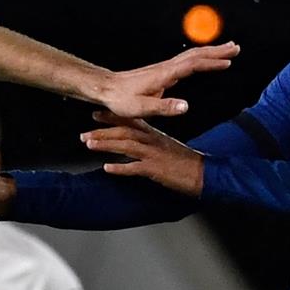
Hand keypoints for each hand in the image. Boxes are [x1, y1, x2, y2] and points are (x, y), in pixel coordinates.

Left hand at [81, 111, 205, 195]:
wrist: (206, 174)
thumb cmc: (187, 163)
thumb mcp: (168, 148)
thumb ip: (152, 144)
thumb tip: (138, 143)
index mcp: (155, 136)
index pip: (131, 122)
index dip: (112, 118)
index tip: (96, 115)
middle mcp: (153, 142)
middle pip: (124, 132)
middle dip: (102, 132)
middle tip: (84, 134)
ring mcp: (154, 155)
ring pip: (126, 146)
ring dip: (106, 144)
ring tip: (89, 144)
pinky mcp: (156, 169)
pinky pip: (136, 168)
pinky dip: (121, 168)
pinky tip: (107, 168)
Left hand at [96, 42, 238, 117]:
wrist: (105, 88)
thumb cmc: (121, 100)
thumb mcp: (141, 108)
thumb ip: (163, 107)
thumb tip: (186, 106)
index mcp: (164, 75)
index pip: (193, 65)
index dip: (211, 63)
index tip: (228, 61)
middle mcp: (166, 67)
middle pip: (196, 54)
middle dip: (217, 51)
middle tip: (236, 47)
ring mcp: (164, 68)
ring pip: (192, 55)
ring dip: (210, 51)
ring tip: (227, 49)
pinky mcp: (162, 71)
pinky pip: (186, 61)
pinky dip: (200, 57)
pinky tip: (204, 61)